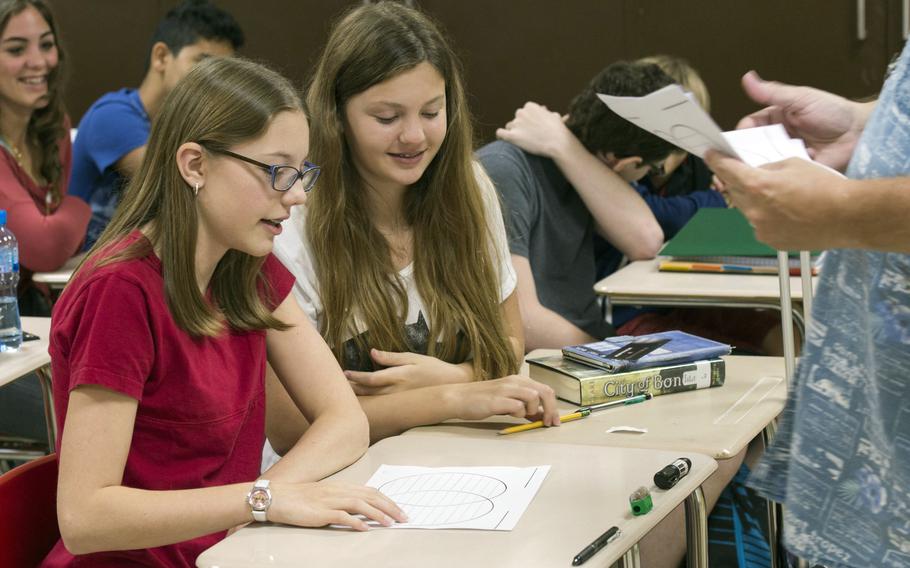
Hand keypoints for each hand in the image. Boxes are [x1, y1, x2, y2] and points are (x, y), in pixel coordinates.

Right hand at [268, 480, 407, 530]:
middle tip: (404, 517)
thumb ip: (342, 499)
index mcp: (342, 486)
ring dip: (378, 514)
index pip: (371, 491)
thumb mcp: (326, 495)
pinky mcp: (321, 512)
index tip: (400, 510)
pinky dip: (355, 522)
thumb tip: (361, 509)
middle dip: (390, 507)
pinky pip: (342, 516)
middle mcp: (339, 491)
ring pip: (360, 505)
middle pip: (371, 497)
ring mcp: (330, 500)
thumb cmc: (300, 498)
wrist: (277, 497)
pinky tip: (365, 529)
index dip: (388, 500)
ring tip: (390, 523)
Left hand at [345, 349, 471, 395]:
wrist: (451, 385)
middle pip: (369, 392)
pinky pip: (383, 405)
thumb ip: (391, 357)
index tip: (344, 374)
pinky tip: (363, 403)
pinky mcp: (403, 405)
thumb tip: (372, 352)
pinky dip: (371, 403)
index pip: (372, 378)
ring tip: (345, 394)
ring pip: (375, 401)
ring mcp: (400, 400)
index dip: (356, 377)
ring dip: (360, 398)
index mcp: (399, 376)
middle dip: (353, 389)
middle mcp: (397, 390)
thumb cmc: (433, 368)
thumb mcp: (413, 357)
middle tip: (336, 386)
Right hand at [446, 375, 559, 425]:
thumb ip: (524, 406)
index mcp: (519, 380)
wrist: (458, 398)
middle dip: (551, 410)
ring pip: (533, 397)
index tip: (555, 421)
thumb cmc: (482, 400)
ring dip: (532, 411)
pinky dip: (519, 414)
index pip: (545, 389)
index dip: (554, 406)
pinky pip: (517, 406)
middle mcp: (515, 381)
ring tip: (520, 416)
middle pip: (544, 392)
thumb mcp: (507, 401)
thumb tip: (543, 415)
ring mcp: (506, 389)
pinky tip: (509, 416)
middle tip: (548, 424)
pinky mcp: (497, 400)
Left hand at [496, 102, 573, 158]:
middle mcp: (521, 112)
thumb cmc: (558, 130)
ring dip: (513, 132)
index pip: (524, 112)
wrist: (558, 142)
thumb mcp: (554, 116)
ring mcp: (516, 124)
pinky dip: (501, 136)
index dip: (528, 120)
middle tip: (529, 135)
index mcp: (530, 106)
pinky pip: (500, 133)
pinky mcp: (512, 136)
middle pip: (516, 119)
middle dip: (521, 126)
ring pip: (509, 126)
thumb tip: (544, 109)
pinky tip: (504, 140)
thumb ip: (546, 112)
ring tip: (522, 141)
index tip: (533, 128)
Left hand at [705, 152, 848, 249]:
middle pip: (735, 191)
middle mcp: (754, 210)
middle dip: (738, 181)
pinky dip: (765, 216)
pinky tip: (784, 212)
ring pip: (747, 209)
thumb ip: (768, 168)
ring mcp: (761, 228)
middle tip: (745, 173)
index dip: (716, 160)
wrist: (847, 216)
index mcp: (757, 186)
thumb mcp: (793, 164)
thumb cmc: (825, 188)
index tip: (710, 155)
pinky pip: (759, 224)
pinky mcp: (770, 240)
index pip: (726, 170)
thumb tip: (756, 171)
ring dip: (754, 200)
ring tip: (777, 195)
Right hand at [736, 71, 871, 170]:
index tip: (732, 145)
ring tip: (748, 175)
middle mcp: (776, 138)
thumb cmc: (832, 111)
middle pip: (751, 148)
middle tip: (733, 164)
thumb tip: (746, 78)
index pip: (747, 128)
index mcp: (774, 119)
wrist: (860, 133)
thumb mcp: (800, 98)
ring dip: (756, 168)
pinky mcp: (796, 171)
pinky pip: (779, 176)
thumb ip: (772, 93)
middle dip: (743, 156)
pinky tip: (766, 182)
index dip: (738, 136)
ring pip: (762, 163)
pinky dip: (773, 178)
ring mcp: (786, 156)